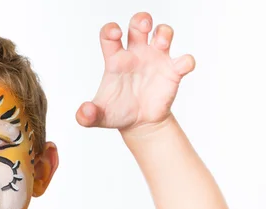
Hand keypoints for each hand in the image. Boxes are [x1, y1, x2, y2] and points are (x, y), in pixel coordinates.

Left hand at [76, 12, 195, 132]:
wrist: (139, 125)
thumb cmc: (118, 113)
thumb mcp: (99, 117)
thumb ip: (87, 115)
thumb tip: (85, 112)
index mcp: (116, 60)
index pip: (109, 35)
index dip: (111, 30)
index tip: (115, 34)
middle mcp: (137, 54)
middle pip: (139, 24)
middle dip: (142, 19)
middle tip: (143, 27)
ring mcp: (156, 60)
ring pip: (163, 33)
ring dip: (164, 33)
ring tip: (161, 44)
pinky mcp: (173, 72)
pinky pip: (185, 60)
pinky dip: (186, 61)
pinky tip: (181, 66)